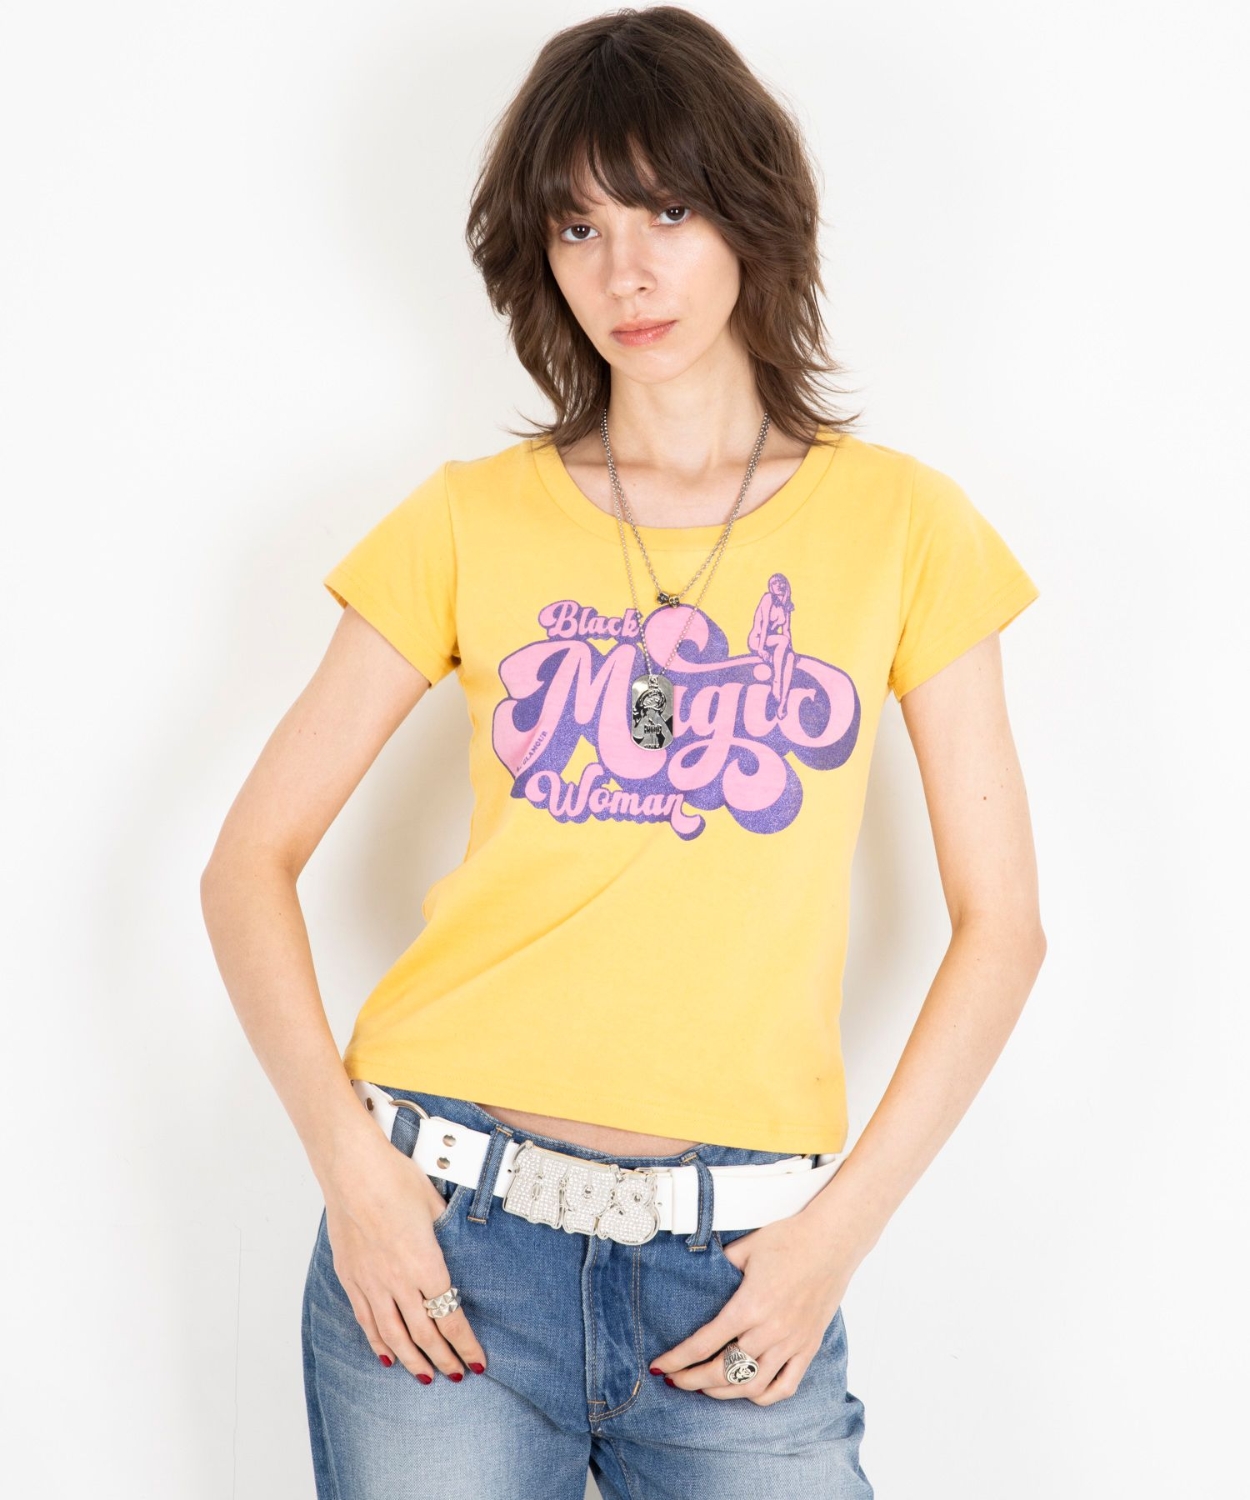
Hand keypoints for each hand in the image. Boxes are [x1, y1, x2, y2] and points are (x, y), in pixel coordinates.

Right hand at [322, 1137, 487, 1381]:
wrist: (351, 1169)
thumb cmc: (393, 1179)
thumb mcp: (434, 1203)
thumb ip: (446, 1228)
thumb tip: (458, 1237)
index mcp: (425, 1264)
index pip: (450, 1318)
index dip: (465, 1345)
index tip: (477, 1362)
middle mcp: (398, 1280)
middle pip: (425, 1334)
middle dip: (444, 1359)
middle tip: (457, 1375)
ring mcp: (371, 1282)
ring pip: (394, 1336)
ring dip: (412, 1360)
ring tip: (425, 1377)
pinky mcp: (351, 1277)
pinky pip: (366, 1320)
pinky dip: (378, 1342)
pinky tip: (388, 1356)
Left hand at [648, 1202, 852, 1403]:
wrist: (833, 1239)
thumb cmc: (789, 1238)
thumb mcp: (745, 1247)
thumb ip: (719, 1265)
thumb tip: (697, 1274)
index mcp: (750, 1305)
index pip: (706, 1343)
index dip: (679, 1359)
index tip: (660, 1367)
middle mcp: (770, 1330)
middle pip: (724, 1371)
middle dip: (694, 1380)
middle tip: (677, 1380)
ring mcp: (792, 1342)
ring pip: (752, 1385)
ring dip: (724, 1391)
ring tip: (706, 1386)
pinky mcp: (809, 1347)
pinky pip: (786, 1386)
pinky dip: (764, 1395)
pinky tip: (747, 1391)